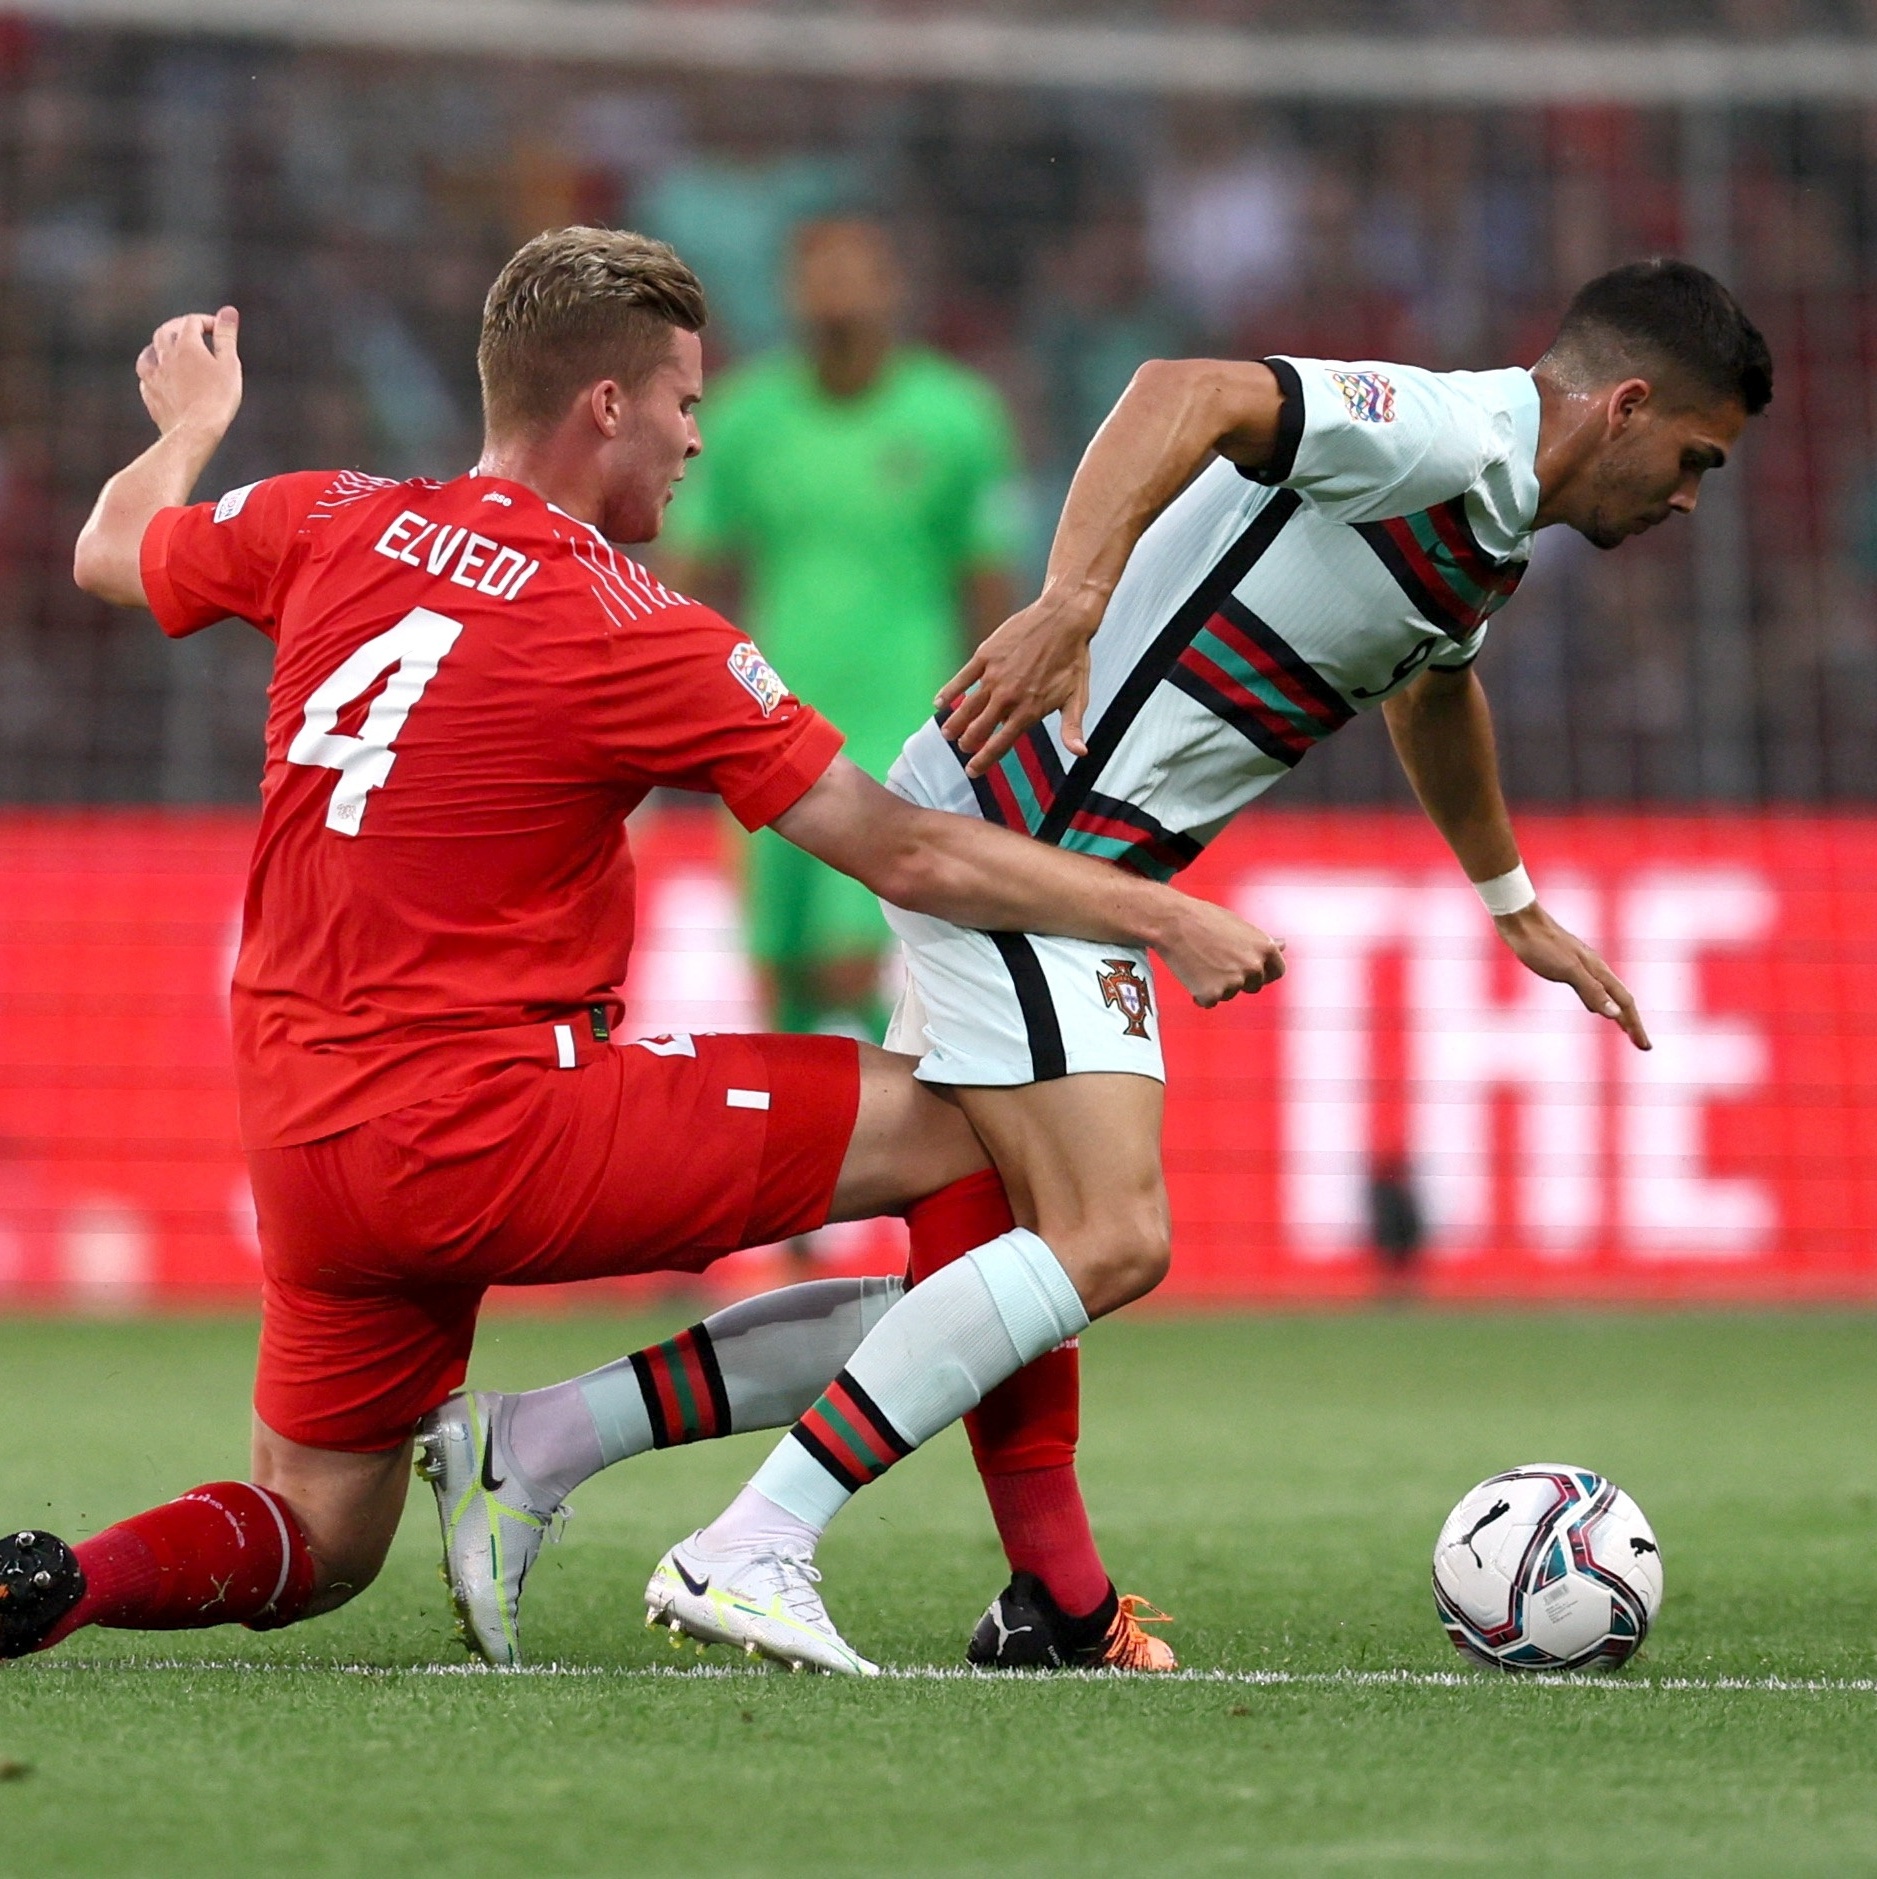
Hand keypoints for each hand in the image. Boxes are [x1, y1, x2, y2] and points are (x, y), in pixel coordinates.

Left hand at [137, 306, 241, 442]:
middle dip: (179, 328)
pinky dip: (153, 372)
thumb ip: (226, 336)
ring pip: (149, 352)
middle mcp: (164, 355)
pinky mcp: (150, 394)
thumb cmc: (217, 399)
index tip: (220, 330)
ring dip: (159, 347)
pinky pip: (146, 377)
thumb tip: (229, 311)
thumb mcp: (230, 365)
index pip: (192, 322)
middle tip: (193, 333)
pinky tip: (159, 377)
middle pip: (165, 331)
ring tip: (168, 351)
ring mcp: (153, 375)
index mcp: (185, 344)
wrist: (194, 431)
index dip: (207, 322)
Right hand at [937, 586, 1101, 777]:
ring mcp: (994, 676)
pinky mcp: (986, 656)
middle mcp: (1008, 697)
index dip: (984, 760)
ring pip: (968, 707)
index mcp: (1028, 711)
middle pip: (980, 728)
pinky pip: (962, 678)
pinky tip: (939, 702)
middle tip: (963, 748)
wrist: (1064, 618)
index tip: (972, 771)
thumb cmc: (1073, 658)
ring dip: (955, 723)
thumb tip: (1080, 752)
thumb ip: (1072, 727)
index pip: (1000, 743)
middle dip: (969, 743)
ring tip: (947, 734)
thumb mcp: (1077, 697)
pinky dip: (949, 691)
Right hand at [1155, 897, 1286, 1008]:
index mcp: (1265, 948)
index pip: (1277, 972)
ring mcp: (1234, 983)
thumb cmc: (1204, 919)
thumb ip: (1261, 942)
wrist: (1172, 922)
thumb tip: (1283, 945)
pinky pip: (1208, 1002)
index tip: (1248, 969)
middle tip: (1215, 960)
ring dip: (1216, 985)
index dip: (1262, 972)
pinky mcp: (1212, 995)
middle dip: (1238, 979)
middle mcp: (1254, 967)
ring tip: (1200, 961)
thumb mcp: (1239, 926)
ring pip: (1229, 994)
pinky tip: (1190, 973)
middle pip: (1253, 986)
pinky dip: (1199, 994)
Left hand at [1495, 903, 1650, 1049]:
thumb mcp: (1567, 970)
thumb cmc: (1542, 946)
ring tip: (1624, 1029)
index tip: (1645, 1047)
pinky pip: (1591, 990)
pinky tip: (1594, 1007)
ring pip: (1607, 994)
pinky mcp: (1567, 966)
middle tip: (1642, 1045)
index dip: (1635, 1026)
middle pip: (1620, 1000)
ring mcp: (1582, 967)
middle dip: (1632, 1023)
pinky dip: (1599, 1002)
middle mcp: (1595, 969)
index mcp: (1598, 971)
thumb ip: (1591, 990)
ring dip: (1617, 1013)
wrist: (1521, 922)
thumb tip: (1614, 1013)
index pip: (1625, 1003)